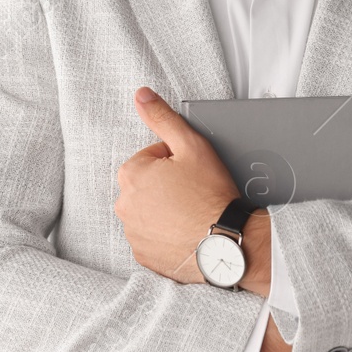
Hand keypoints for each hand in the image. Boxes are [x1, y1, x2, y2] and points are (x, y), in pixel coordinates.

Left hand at [115, 86, 244, 285]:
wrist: (227, 244)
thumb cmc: (211, 194)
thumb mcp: (191, 145)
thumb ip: (163, 117)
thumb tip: (141, 95)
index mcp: (131, 174)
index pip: (153, 158)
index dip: (177, 162)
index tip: (193, 174)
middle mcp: (124, 205)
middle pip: (148, 185)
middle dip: (168, 185)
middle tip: (195, 193)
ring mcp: (133, 233)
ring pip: (150, 212)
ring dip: (166, 211)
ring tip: (193, 214)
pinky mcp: (144, 255)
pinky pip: (153, 239)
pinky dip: (167, 235)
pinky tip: (187, 233)